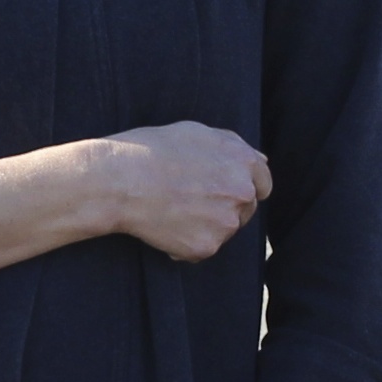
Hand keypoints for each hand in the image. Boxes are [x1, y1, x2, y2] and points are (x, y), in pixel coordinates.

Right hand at [97, 123, 269, 263]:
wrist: (118, 181)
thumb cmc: (150, 151)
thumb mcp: (196, 132)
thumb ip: (233, 146)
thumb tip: (260, 160)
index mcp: (244, 162)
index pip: (263, 183)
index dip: (242, 187)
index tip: (222, 191)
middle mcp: (242, 193)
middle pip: (245, 209)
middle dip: (224, 207)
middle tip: (188, 201)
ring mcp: (226, 222)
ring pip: (224, 230)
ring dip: (205, 226)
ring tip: (170, 211)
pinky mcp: (206, 246)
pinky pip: (200, 249)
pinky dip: (184, 244)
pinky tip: (162, 227)